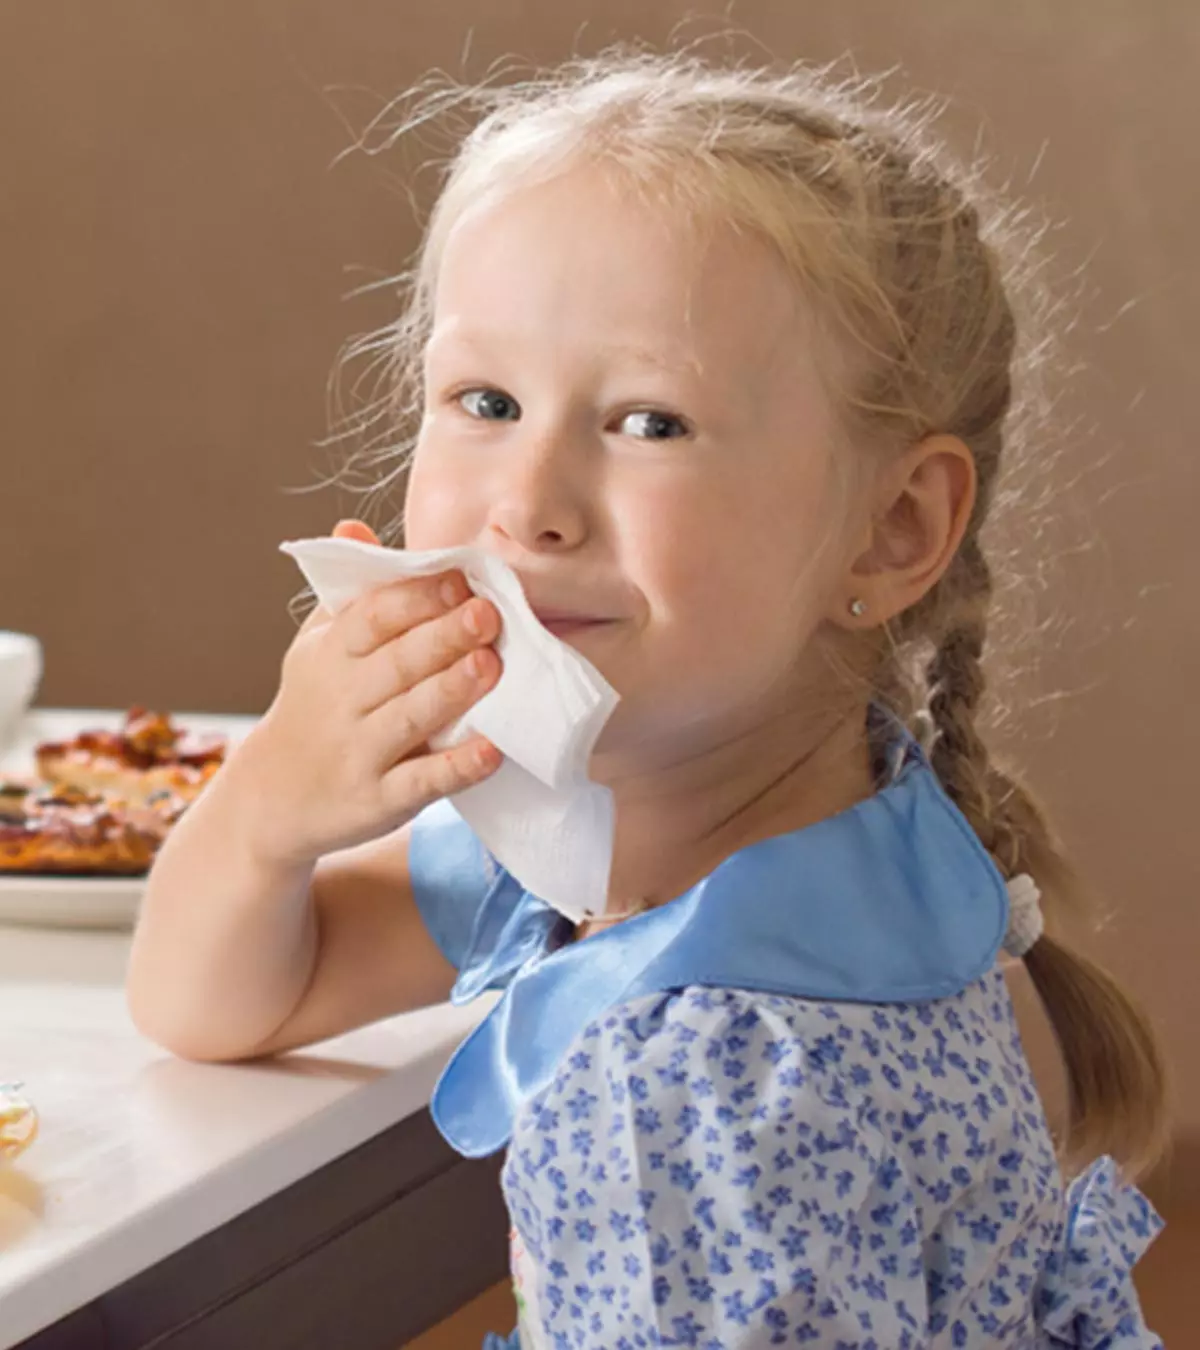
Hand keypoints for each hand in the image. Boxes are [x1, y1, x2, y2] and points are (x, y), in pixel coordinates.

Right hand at [234, 519, 502, 865]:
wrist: (268, 801)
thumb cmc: (313, 708)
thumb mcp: (314, 647)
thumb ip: (347, 594)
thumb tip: (354, 526)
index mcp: (329, 656)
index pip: (371, 618)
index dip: (415, 597)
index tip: (459, 578)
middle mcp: (341, 702)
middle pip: (395, 664)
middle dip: (442, 637)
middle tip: (487, 614)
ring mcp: (359, 754)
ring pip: (409, 718)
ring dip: (451, 691)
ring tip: (491, 665)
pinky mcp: (379, 802)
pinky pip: (421, 782)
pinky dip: (456, 768)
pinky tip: (492, 750)